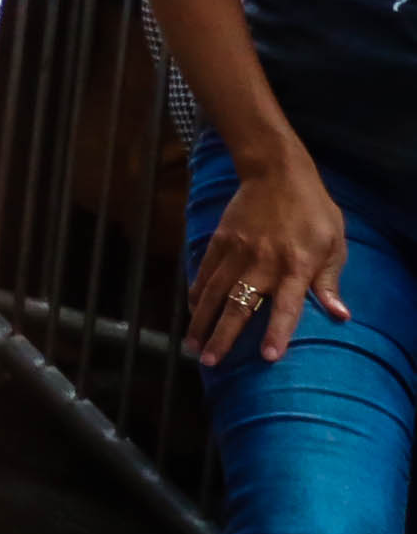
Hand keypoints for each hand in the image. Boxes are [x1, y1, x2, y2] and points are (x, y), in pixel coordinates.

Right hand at [186, 148, 350, 364]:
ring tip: (193, 346)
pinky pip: (205, 272)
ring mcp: (237, 251)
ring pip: (216, 292)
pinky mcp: (220, 240)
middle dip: (223, 336)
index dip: (277, 332)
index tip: (268, 357)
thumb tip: (339, 315)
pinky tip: (193, 311)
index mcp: (296, 266)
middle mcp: (263, 262)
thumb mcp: (334, 244)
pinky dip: (197, 294)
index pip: (286, 306)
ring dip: (203, 321)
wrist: (276, 172)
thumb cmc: (313, 210)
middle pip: (240, 305)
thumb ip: (330, 281)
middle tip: (209, 361)